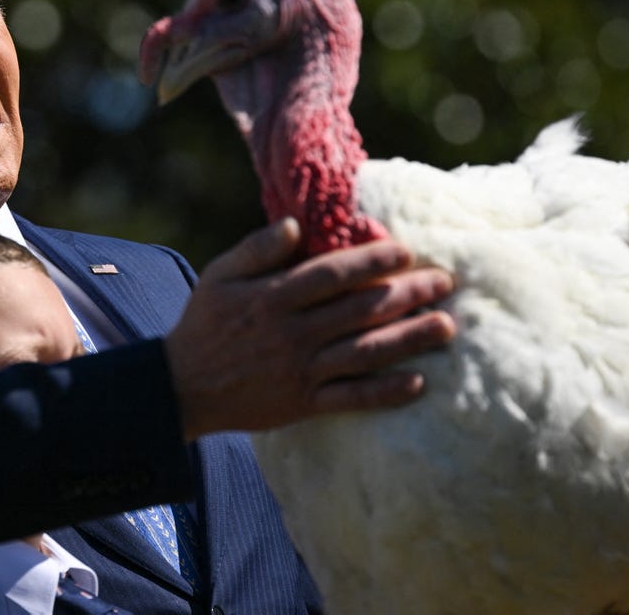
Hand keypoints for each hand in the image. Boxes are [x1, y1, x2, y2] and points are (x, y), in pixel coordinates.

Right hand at [165, 218, 455, 439]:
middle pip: (360, 310)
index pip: (331, 274)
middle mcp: (291, 333)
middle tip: (444, 283)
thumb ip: (256, 249)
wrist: (182, 387)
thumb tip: (296, 224)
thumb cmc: (204, 324)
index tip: (405, 250)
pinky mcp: (302, 404)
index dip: (371, 260)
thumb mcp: (218, 276)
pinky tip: (418, 383)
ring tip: (446, 326)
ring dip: (410, 339)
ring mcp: (299, 371)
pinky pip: (351, 398)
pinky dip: (385, 392)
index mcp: (271, 297)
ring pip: (365, 352)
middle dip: (407, 294)